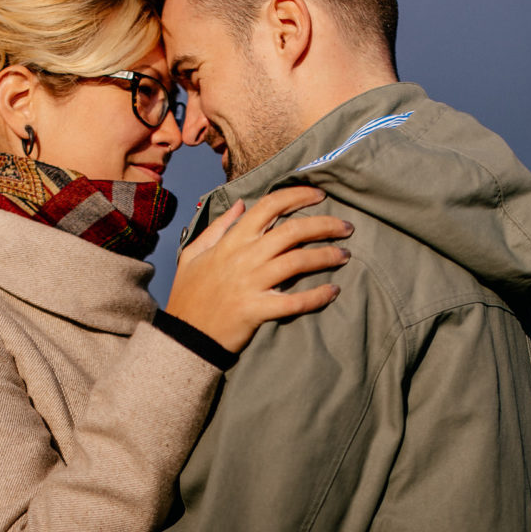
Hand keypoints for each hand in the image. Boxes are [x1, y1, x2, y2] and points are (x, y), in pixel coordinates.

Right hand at [165, 187, 352, 351]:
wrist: (184, 335)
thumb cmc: (189, 295)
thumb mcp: (193, 254)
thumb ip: (218, 227)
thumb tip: (241, 204)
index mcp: (231, 241)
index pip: (268, 206)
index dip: (297, 195)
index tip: (319, 195)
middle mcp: (244, 258)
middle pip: (292, 231)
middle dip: (325, 225)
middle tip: (346, 227)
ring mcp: (251, 284)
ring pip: (298, 261)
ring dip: (327, 256)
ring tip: (345, 255)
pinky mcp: (257, 310)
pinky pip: (294, 301)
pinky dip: (317, 296)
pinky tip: (332, 291)